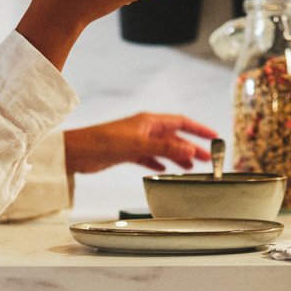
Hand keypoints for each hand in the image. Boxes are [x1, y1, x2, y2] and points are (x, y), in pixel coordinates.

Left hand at [64, 113, 218, 175]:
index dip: (198, 129)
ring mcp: (137, 140)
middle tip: (207, 159)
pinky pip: (149, 157)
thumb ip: (165, 149)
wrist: (77, 152)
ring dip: (177, 157)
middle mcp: (145, 129)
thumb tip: (190, 151)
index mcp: (149, 121)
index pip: (181, 122)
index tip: (214, 137)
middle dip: (191, 147)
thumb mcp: (138, 145)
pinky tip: (164, 169)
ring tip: (190, 168)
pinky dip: (158, 163)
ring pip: (164, 148)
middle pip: (175, 137)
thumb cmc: (103, 142)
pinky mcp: (127, 152)